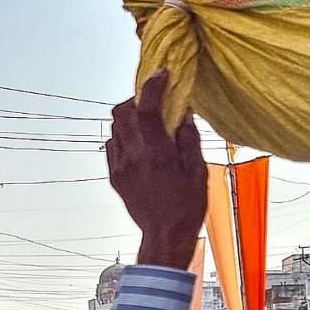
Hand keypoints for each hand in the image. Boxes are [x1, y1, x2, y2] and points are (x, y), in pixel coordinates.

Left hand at [107, 70, 206, 269]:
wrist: (164, 236)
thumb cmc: (187, 206)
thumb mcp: (197, 171)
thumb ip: (188, 139)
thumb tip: (182, 112)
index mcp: (156, 154)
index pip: (146, 108)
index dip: (152, 85)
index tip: (162, 73)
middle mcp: (133, 157)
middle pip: (122, 111)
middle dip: (137, 99)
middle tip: (155, 102)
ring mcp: (120, 167)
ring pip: (114, 126)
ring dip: (130, 117)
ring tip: (149, 124)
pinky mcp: (114, 176)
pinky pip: (112, 145)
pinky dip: (124, 136)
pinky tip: (141, 144)